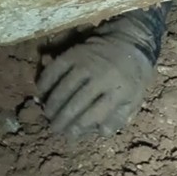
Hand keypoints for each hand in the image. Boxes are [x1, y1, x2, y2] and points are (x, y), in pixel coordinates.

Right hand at [36, 35, 155, 135]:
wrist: (131, 40)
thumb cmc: (133, 74)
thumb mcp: (136, 97)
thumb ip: (119, 116)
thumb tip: (100, 132)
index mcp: (120, 90)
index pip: (94, 114)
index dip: (78, 127)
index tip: (69, 135)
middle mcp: (102, 76)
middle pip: (76, 103)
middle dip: (62, 119)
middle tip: (54, 129)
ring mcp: (87, 63)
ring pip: (63, 88)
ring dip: (52, 104)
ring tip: (47, 115)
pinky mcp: (75, 52)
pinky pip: (55, 69)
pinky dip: (45, 81)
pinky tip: (40, 92)